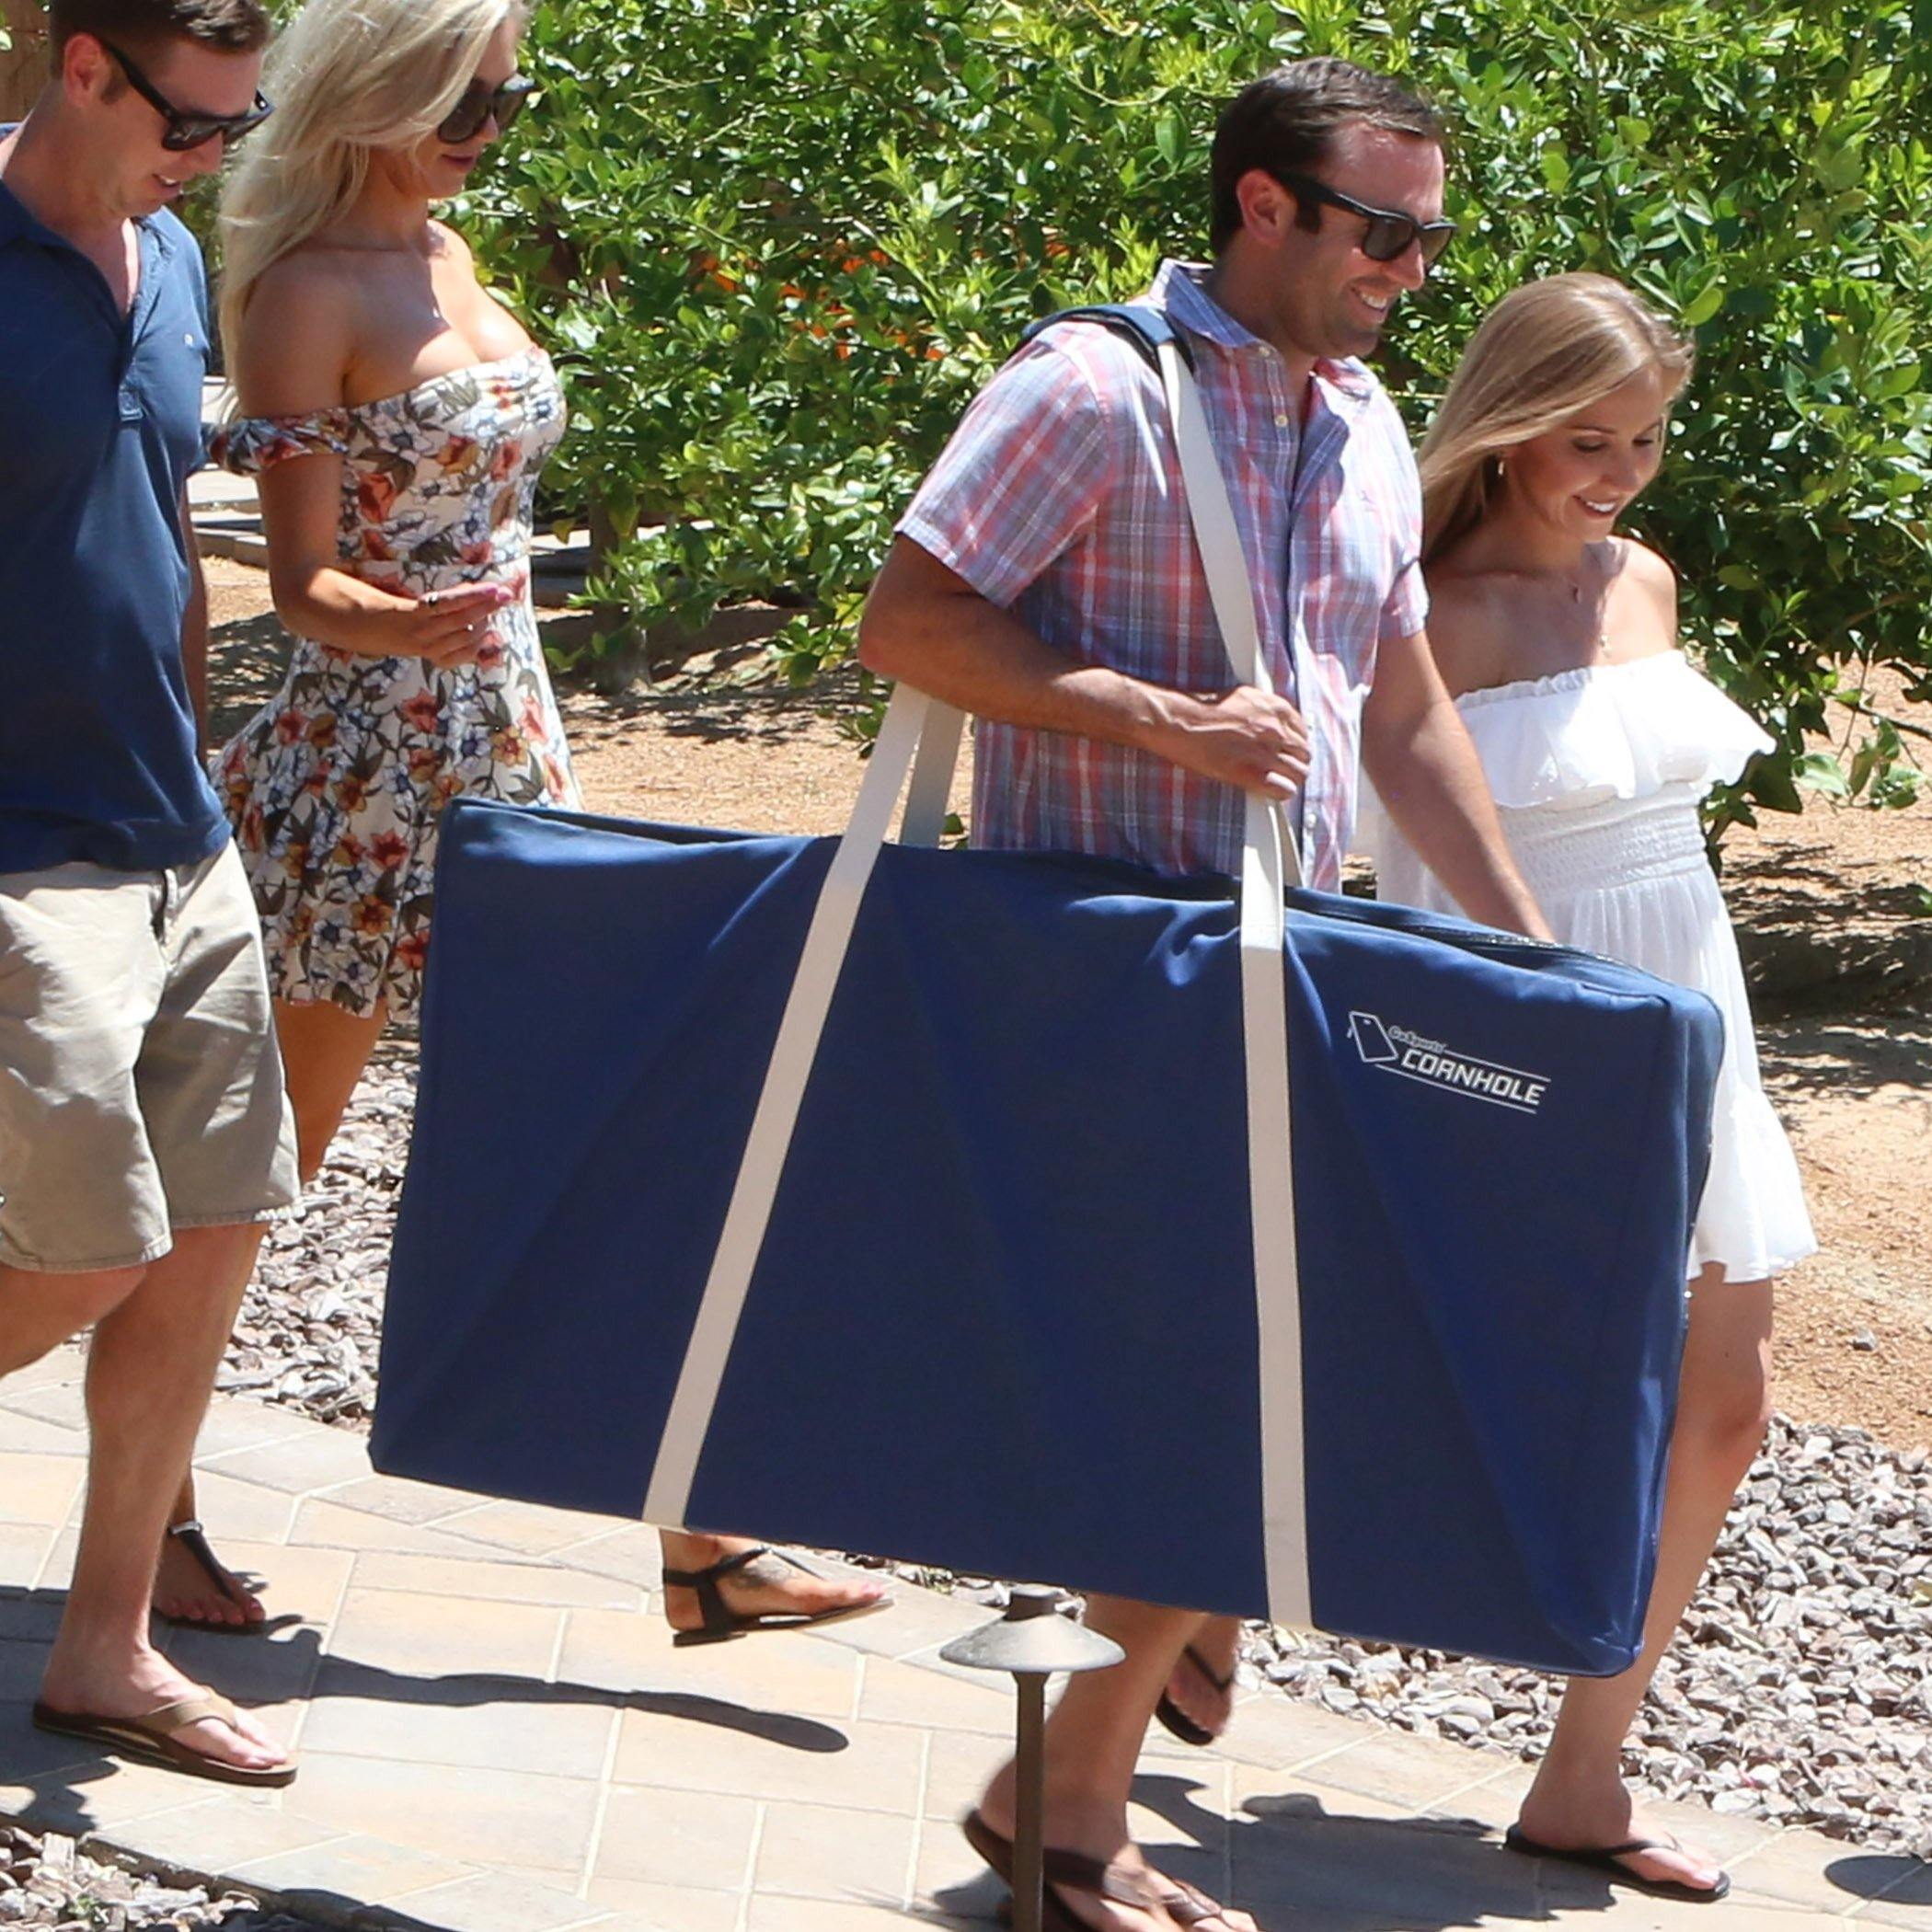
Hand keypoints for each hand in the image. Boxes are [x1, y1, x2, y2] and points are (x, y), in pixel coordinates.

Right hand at [378, 582, 514, 665]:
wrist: (390, 631)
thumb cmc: (419, 608)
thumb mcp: (431, 597)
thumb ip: (456, 594)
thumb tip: (485, 591)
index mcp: (420, 610)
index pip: (452, 601)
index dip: (475, 595)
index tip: (495, 587)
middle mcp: (425, 631)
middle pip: (464, 620)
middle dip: (488, 607)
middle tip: (505, 596)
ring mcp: (433, 649)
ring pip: (468, 637)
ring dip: (485, 624)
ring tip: (489, 613)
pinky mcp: (440, 661)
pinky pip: (466, 654)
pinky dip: (479, 643)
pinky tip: (484, 634)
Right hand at [1146, 685, 1311, 798]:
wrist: (1181, 722)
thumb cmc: (1203, 710)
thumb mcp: (1244, 698)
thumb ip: (1265, 710)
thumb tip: (1275, 723)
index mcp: (1275, 708)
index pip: (1303, 731)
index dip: (1295, 744)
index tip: (1287, 751)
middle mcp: (1276, 729)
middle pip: (1304, 754)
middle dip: (1295, 762)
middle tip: (1283, 769)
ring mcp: (1267, 752)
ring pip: (1299, 773)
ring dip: (1290, 779)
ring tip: (1278, 782)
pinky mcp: (1253, 773)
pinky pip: (1284, 789)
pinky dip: (1281, 792)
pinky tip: (1272, 791)